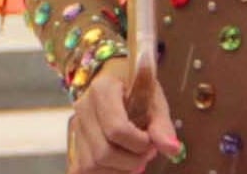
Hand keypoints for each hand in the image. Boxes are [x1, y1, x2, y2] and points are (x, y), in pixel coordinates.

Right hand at [67, 56, 179, 173]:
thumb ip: (162, 125)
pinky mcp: (74, 143)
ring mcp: (75, 127)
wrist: (118, 83)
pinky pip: (82, 170)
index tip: (151, 140)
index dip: (139, 143)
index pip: (116, 129)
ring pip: (91, 165)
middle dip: (131, 161)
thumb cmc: (138, 90)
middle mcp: (83, 108)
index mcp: (102, 89)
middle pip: (103, 153)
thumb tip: (172, 149)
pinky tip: (120, 165)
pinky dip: (106, 172)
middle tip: (147, 153)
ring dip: (119, 170)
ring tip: (134, 158)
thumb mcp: (154, 100)